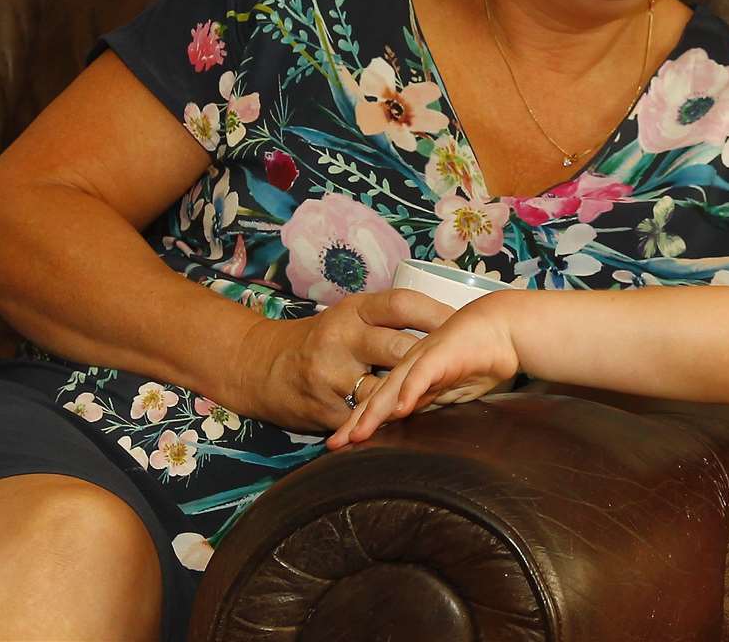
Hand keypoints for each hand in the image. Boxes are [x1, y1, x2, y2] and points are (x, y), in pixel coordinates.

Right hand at [234, 288, 452, 430]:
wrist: (261, 367)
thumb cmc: (320, 340)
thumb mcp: (348, 318)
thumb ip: (387, 321)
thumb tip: (447, 323)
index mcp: (353, 311)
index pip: (401, 304)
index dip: (435, 314)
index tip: (463, 323)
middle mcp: (341, 338)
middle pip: (399, 349)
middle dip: (433, 361)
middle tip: (467, 366)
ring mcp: (331, 376)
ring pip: (386, 390)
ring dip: (415, 397)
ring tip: (447, 399)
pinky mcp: (326, 409)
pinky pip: (366, 419)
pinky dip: (390, 422)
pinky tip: (412, 424)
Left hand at [326, 292, 522, 448]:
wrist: (506, 327)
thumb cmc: (483, 357)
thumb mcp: (452, 390)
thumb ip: (431, 400)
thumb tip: (411, 416)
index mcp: (412, 373)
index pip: (380, 402)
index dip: (361, 422)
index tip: (342, 445)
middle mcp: (411, 364)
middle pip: (377, 397)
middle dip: (355, 422)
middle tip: (334, 445)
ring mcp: (424, 357)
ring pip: (393, 387)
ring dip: (374, 412)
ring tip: (357, 434)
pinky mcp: (442, 352)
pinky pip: (423, 373)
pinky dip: (411, 391)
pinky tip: (400, 409)